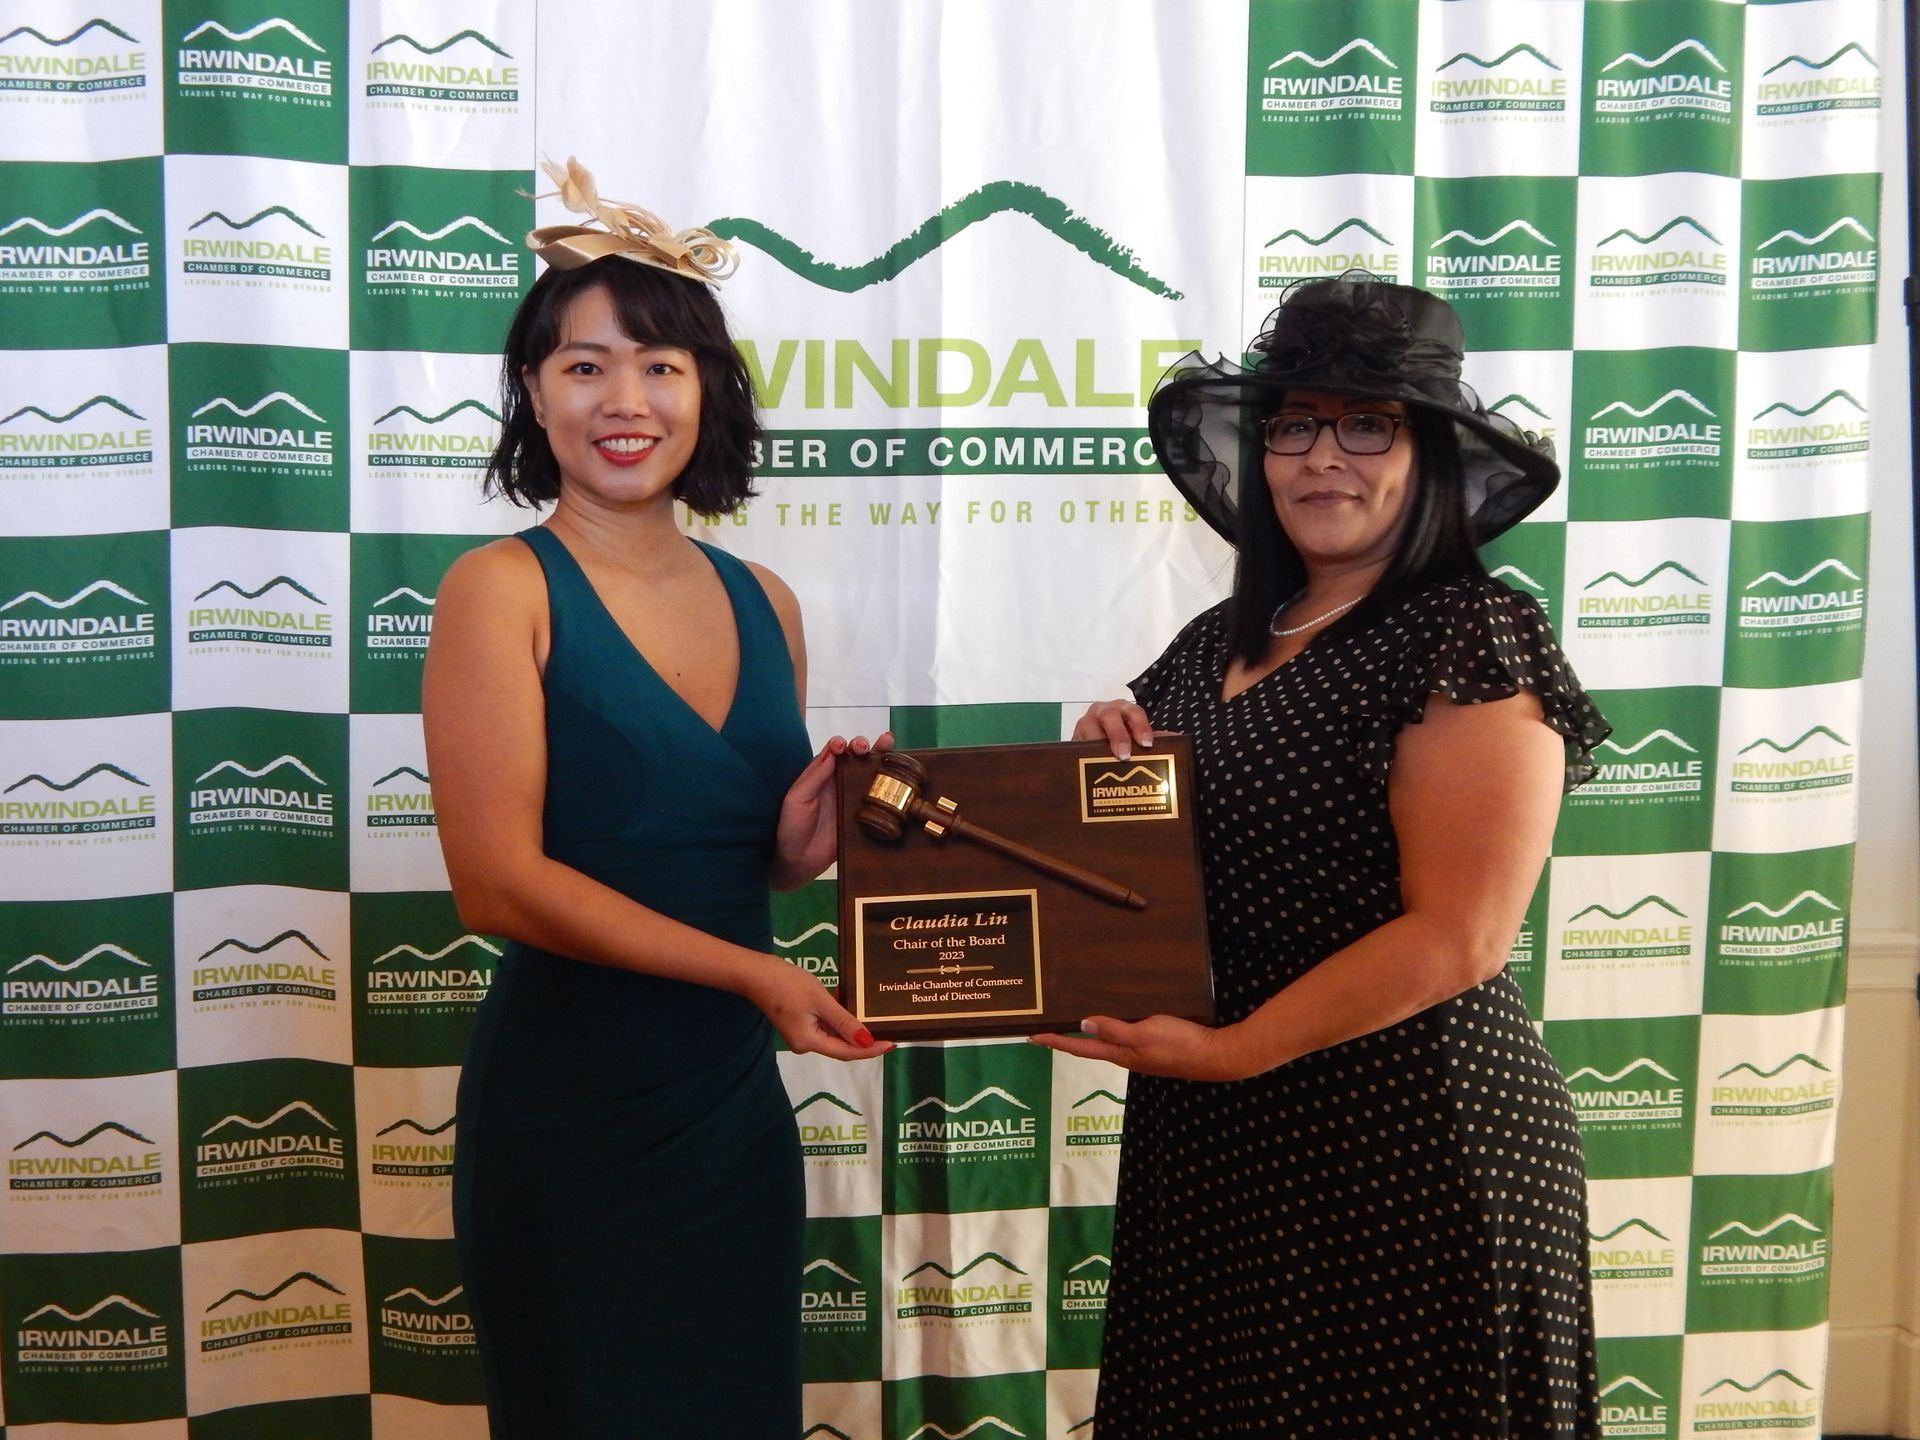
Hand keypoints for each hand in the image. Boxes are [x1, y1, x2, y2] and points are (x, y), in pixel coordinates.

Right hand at [750, 958, 893, 1060]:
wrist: (756, 973)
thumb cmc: (788, 985)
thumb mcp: (820, 1001)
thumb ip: (844, 1022)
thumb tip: (866, 1041)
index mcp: (810, 1042)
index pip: (847, 1052)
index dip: (870, 1050)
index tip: (892, 1043)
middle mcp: (806, 1043)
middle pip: (841, 1045)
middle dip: (864, 1038)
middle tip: (889, 1028)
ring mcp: (802, 1033)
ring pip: (834, 1033)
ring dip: (852, 1024)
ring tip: (876, 1015)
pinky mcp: (799, 1021)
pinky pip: (825, 1023)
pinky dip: (838, 1015)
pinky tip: (852, 1002)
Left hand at [772, 731, 893, 887]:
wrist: (798, 862)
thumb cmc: (792, 827)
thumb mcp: (797, 799)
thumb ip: (814, 776)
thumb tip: (833, 751)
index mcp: (822, 776)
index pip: (835, 753)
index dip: (841, 745)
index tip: (842, 746)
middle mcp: (840, 783)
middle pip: (857, 759)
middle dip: (864, 746)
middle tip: (866, 746)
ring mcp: (854, 800)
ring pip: (871, 775)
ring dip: (880, 758)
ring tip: (888, 744)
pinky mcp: (864, 818)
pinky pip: (879, 801)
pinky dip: (890, 788)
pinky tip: (899, 777)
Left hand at [1031, 1014, 1252, 1080]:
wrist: (1217, 1056)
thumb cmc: (1180, 1044)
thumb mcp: (1145, 1033)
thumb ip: (1115, 1029)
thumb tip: (1082, 1024)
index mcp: (1120, 1054)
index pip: (1079, 1048)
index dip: (1055, 1042)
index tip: (1031, 1037)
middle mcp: (1126, 1056)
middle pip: (1089, 1048)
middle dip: (1066, 1039)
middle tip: (1045, 1030)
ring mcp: (1141, 1054)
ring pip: (1106, 1043)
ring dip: (1086, 1035)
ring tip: (1071, 1024)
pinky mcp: (1154, 1048)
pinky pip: (1124, 1038)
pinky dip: (1110, 1030)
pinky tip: (1113, 1021)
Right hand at [1072, 700, 1155, 760]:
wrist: (1092, 748)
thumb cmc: (1120, 739)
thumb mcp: (1136, 737)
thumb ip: (1155, 739)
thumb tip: (1175, 739)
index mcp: (1123, 710)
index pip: (1134, 712)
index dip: (1141, 726)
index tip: (1147, 744)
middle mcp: (1103, 711)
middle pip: (1110, 716)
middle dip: (1118, 734)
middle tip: (1124, 755)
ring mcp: (1085, 723)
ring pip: (1090, 729)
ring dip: (1098, 745)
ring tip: (1104, 763)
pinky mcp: (1073, 737)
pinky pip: (1077, 745)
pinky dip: (1083, 755)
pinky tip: (1088, 767)